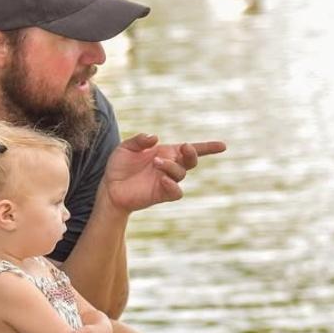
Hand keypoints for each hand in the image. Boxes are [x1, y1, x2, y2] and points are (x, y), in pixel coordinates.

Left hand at [102, 133, 225, 212]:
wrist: (110, 188)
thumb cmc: (119, 166)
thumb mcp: (126, 147)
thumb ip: (139, 140)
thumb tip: (155, 137)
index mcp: (166, 153)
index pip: (191, 149)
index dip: (208, 148)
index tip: (223, 146)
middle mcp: (170, 166)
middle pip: (191, 160)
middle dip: (192, 153)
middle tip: (184, 147)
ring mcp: (167, 181)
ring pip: (181, 173)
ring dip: (172, 166)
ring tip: (156, 163)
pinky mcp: (162, 194)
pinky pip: (176, 192)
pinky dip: (173, 185)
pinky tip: (162, 179)